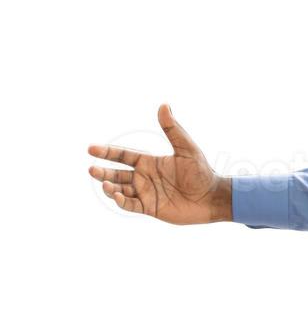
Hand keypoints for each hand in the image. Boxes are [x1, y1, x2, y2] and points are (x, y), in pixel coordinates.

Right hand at [87, 104, 230, 223]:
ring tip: (105, 184)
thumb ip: (172, 129)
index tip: (91, 149)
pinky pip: (130, 205)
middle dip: (103, 172)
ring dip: (110, 187)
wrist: (211, 197)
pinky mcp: (149, 208)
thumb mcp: (186, 148)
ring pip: (120, 190)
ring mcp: (145, 193)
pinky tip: (117, 196)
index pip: (123, 155)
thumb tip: (164, 105)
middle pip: (117, 174)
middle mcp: (144, 177)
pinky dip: (121, 201)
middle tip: (91, 170)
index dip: (107, 152)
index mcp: (150, 162)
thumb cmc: (201, 171)